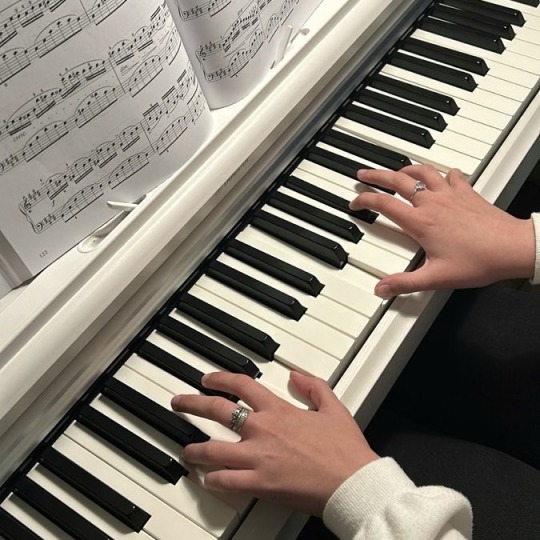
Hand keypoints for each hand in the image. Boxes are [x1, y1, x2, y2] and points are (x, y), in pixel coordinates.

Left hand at [170, 371, 378, 515]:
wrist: (352, 482)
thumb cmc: (345, 449)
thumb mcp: (333, 407)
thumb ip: (314, 386)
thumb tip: (296, 375)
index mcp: (279, 410)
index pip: (241, 385)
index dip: (219, 378)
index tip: (207, 379)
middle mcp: (263, 430)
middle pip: (216, 411)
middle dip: (191, 404)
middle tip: (179, 403)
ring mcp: (258, 457)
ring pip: (212, 449)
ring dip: (194, 449)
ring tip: (186, 450)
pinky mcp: (260, 484)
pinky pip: (225, 481)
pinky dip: (212, 480)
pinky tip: (207, 479)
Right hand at [350, 164, 535, 296]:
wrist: (513, 248)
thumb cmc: (479, 261)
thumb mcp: (436, 278)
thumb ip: (405, 283)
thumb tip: (381, 288)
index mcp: (421, 222)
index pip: (383, 204)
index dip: (364, 200)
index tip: (355, 203)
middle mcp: (432, 204)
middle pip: (397, 180)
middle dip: (376, 175)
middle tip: (364, 173)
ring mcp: (450, 195)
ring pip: (422, 172)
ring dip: (405, 168)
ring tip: (396, 170)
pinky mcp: (467, 193)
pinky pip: (451, 175)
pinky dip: (440, 173)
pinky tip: (440, 176)